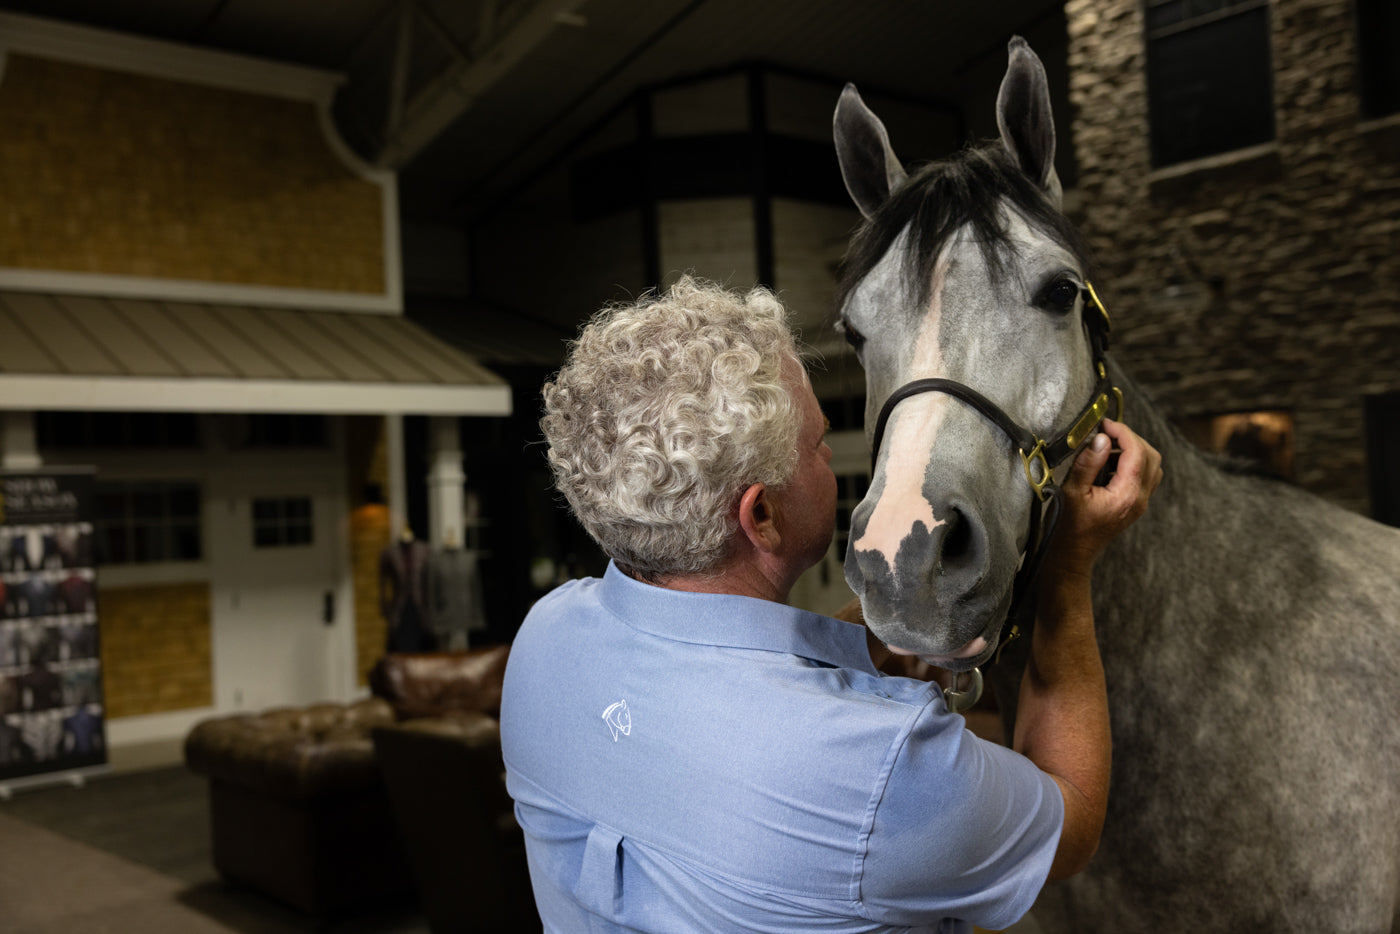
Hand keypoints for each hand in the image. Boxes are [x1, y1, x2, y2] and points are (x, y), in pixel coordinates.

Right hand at [1044, 419, 1161, 579]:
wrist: (1072, 554)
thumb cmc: (1068, 526)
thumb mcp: (1071, 491)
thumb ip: (1089, 462)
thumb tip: (1101, 438)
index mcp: (1126, 495)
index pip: (1137, 452)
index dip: (1123, 432)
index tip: (1104, 424)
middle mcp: (1139, 499)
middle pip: (1151, 455)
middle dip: (1131, 438)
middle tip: (1106, 432)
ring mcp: (1140, 503)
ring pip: (1153, 465)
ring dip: (1135, 449)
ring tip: (1109, 446)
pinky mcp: (1136, 504)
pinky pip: (1147, 476)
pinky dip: (1135, 462)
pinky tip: (1113, 462)